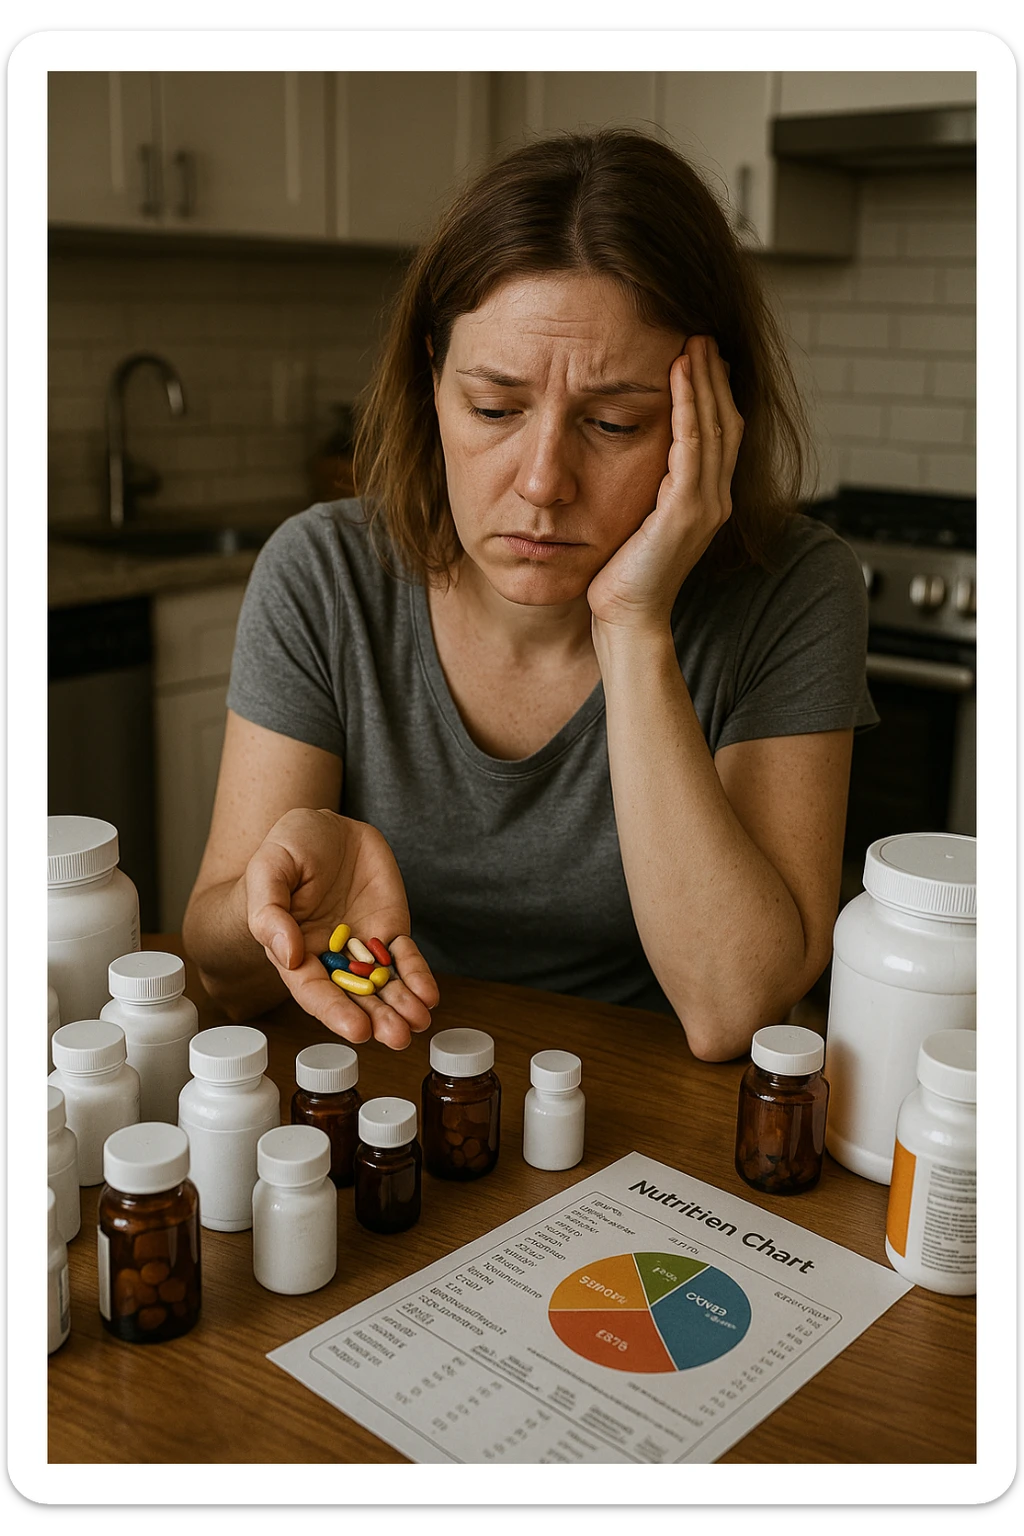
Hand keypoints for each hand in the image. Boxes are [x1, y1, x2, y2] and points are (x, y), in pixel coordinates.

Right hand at [243, 808, 437, 1049]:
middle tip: (397, 1036)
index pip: (313, 990)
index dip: (334, 1011)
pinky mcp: (388, 931)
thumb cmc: (289, 847)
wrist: (328, 826)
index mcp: (294, 952)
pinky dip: (417, 977)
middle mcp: (329, 958)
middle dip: (376, 1018)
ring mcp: (361, 947)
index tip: (356, 1028)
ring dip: (401, 1005)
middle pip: (352, 996)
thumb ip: (270, 912)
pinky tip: (429, 995)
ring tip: (419, 1022)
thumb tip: (288, 955)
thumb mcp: (268, 869)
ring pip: (382, 984)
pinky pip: (404, 958)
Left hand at [587, 335, 742, 629]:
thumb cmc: (623, 576)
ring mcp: (705, 505)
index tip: (699, 356)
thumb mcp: (638, 519)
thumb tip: (631, 454)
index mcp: (706, 501)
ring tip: (692, 343)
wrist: (626, 618)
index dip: (714, 393)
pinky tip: (679, 377)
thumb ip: (647, 488)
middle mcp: (715, 499)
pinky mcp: (686, 511)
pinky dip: (688, 407)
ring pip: (713, 427)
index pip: (718, 434)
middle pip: (725, 422)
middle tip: (701, 334)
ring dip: (703, 382)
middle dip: (714, 376)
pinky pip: (692, 447)